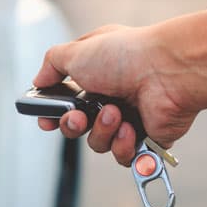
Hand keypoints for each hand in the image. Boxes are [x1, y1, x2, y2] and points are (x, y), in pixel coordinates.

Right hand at [33, 24, 198, 166]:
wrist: (168, 72)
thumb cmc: (126, 56)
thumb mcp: (76, 51)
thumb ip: (52, 64)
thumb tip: (39, 79)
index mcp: (96, 72)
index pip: (68, 98)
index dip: (54, 113)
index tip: (46, 120)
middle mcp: (113, 94)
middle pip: (79, 126)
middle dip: (73, 126)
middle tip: (78, 119)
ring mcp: (131, 117)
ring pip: (99, 143)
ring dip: (102, 132)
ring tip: (115, 113)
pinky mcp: (147, 137)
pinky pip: (124, 156)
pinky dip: (123, 146)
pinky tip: (130, 130)